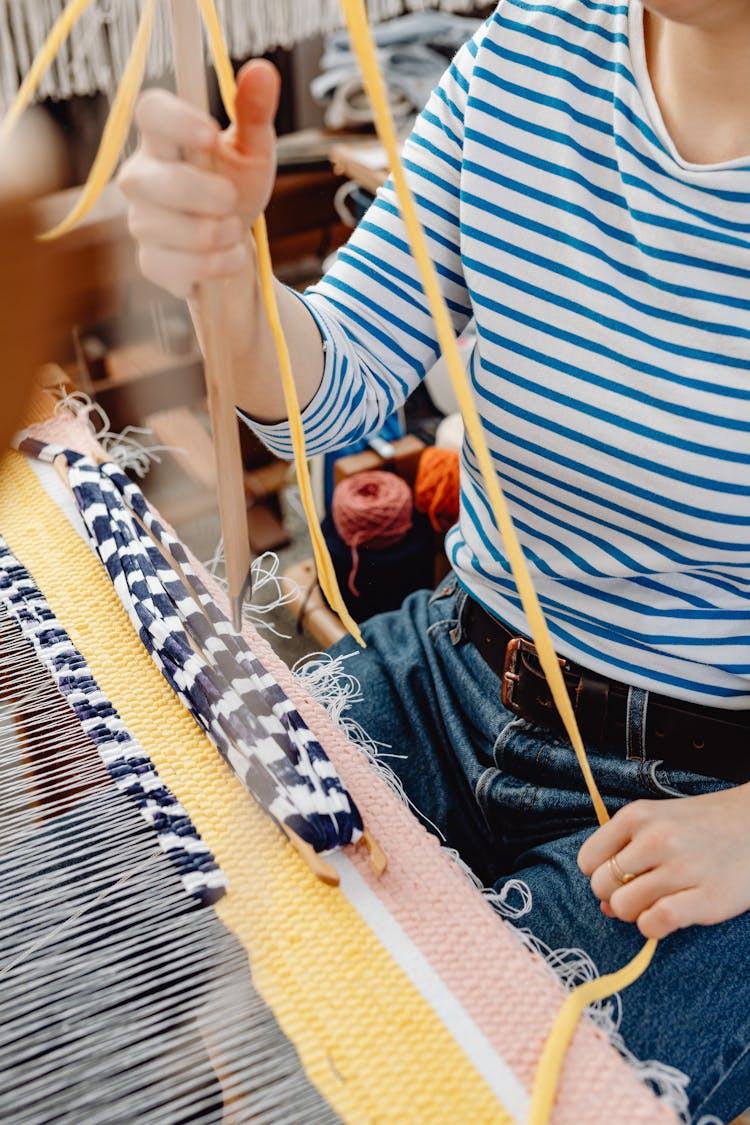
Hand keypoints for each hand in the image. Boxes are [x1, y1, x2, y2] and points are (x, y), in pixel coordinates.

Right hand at [118, 59, 279, 298]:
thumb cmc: (237, 191)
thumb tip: (263, 70)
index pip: (149, 112)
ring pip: (173, 230)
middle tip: (231, 199)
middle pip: (154, 181)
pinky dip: (216, 265)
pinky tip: (229, 258)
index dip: (175, 120)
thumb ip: (254, 115)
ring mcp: (142, 221)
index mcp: (164, 140)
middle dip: (204, 195)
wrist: (235, 249)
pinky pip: (180, 267)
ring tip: (235, 231)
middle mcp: (143, 177)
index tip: (211, 134)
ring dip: (218, 235)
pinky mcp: (151, 262)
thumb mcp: (253, 153)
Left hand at [577, 784, 749, 938]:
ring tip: (657, 902)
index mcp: (638, 815)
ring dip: (635, 913)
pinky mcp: (706, 898)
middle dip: (615, 896)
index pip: (587, 860)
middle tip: (641, 892)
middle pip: (601, 886)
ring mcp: (682, 868)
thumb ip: (625, 854)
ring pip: (624, 907)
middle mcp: (656, 838)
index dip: (600, 874)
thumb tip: (604, 907)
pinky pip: (656, 922)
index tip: (620, 876)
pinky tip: (666, 917)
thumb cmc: (702, 826)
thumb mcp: (658, 822)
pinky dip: (653, 927)